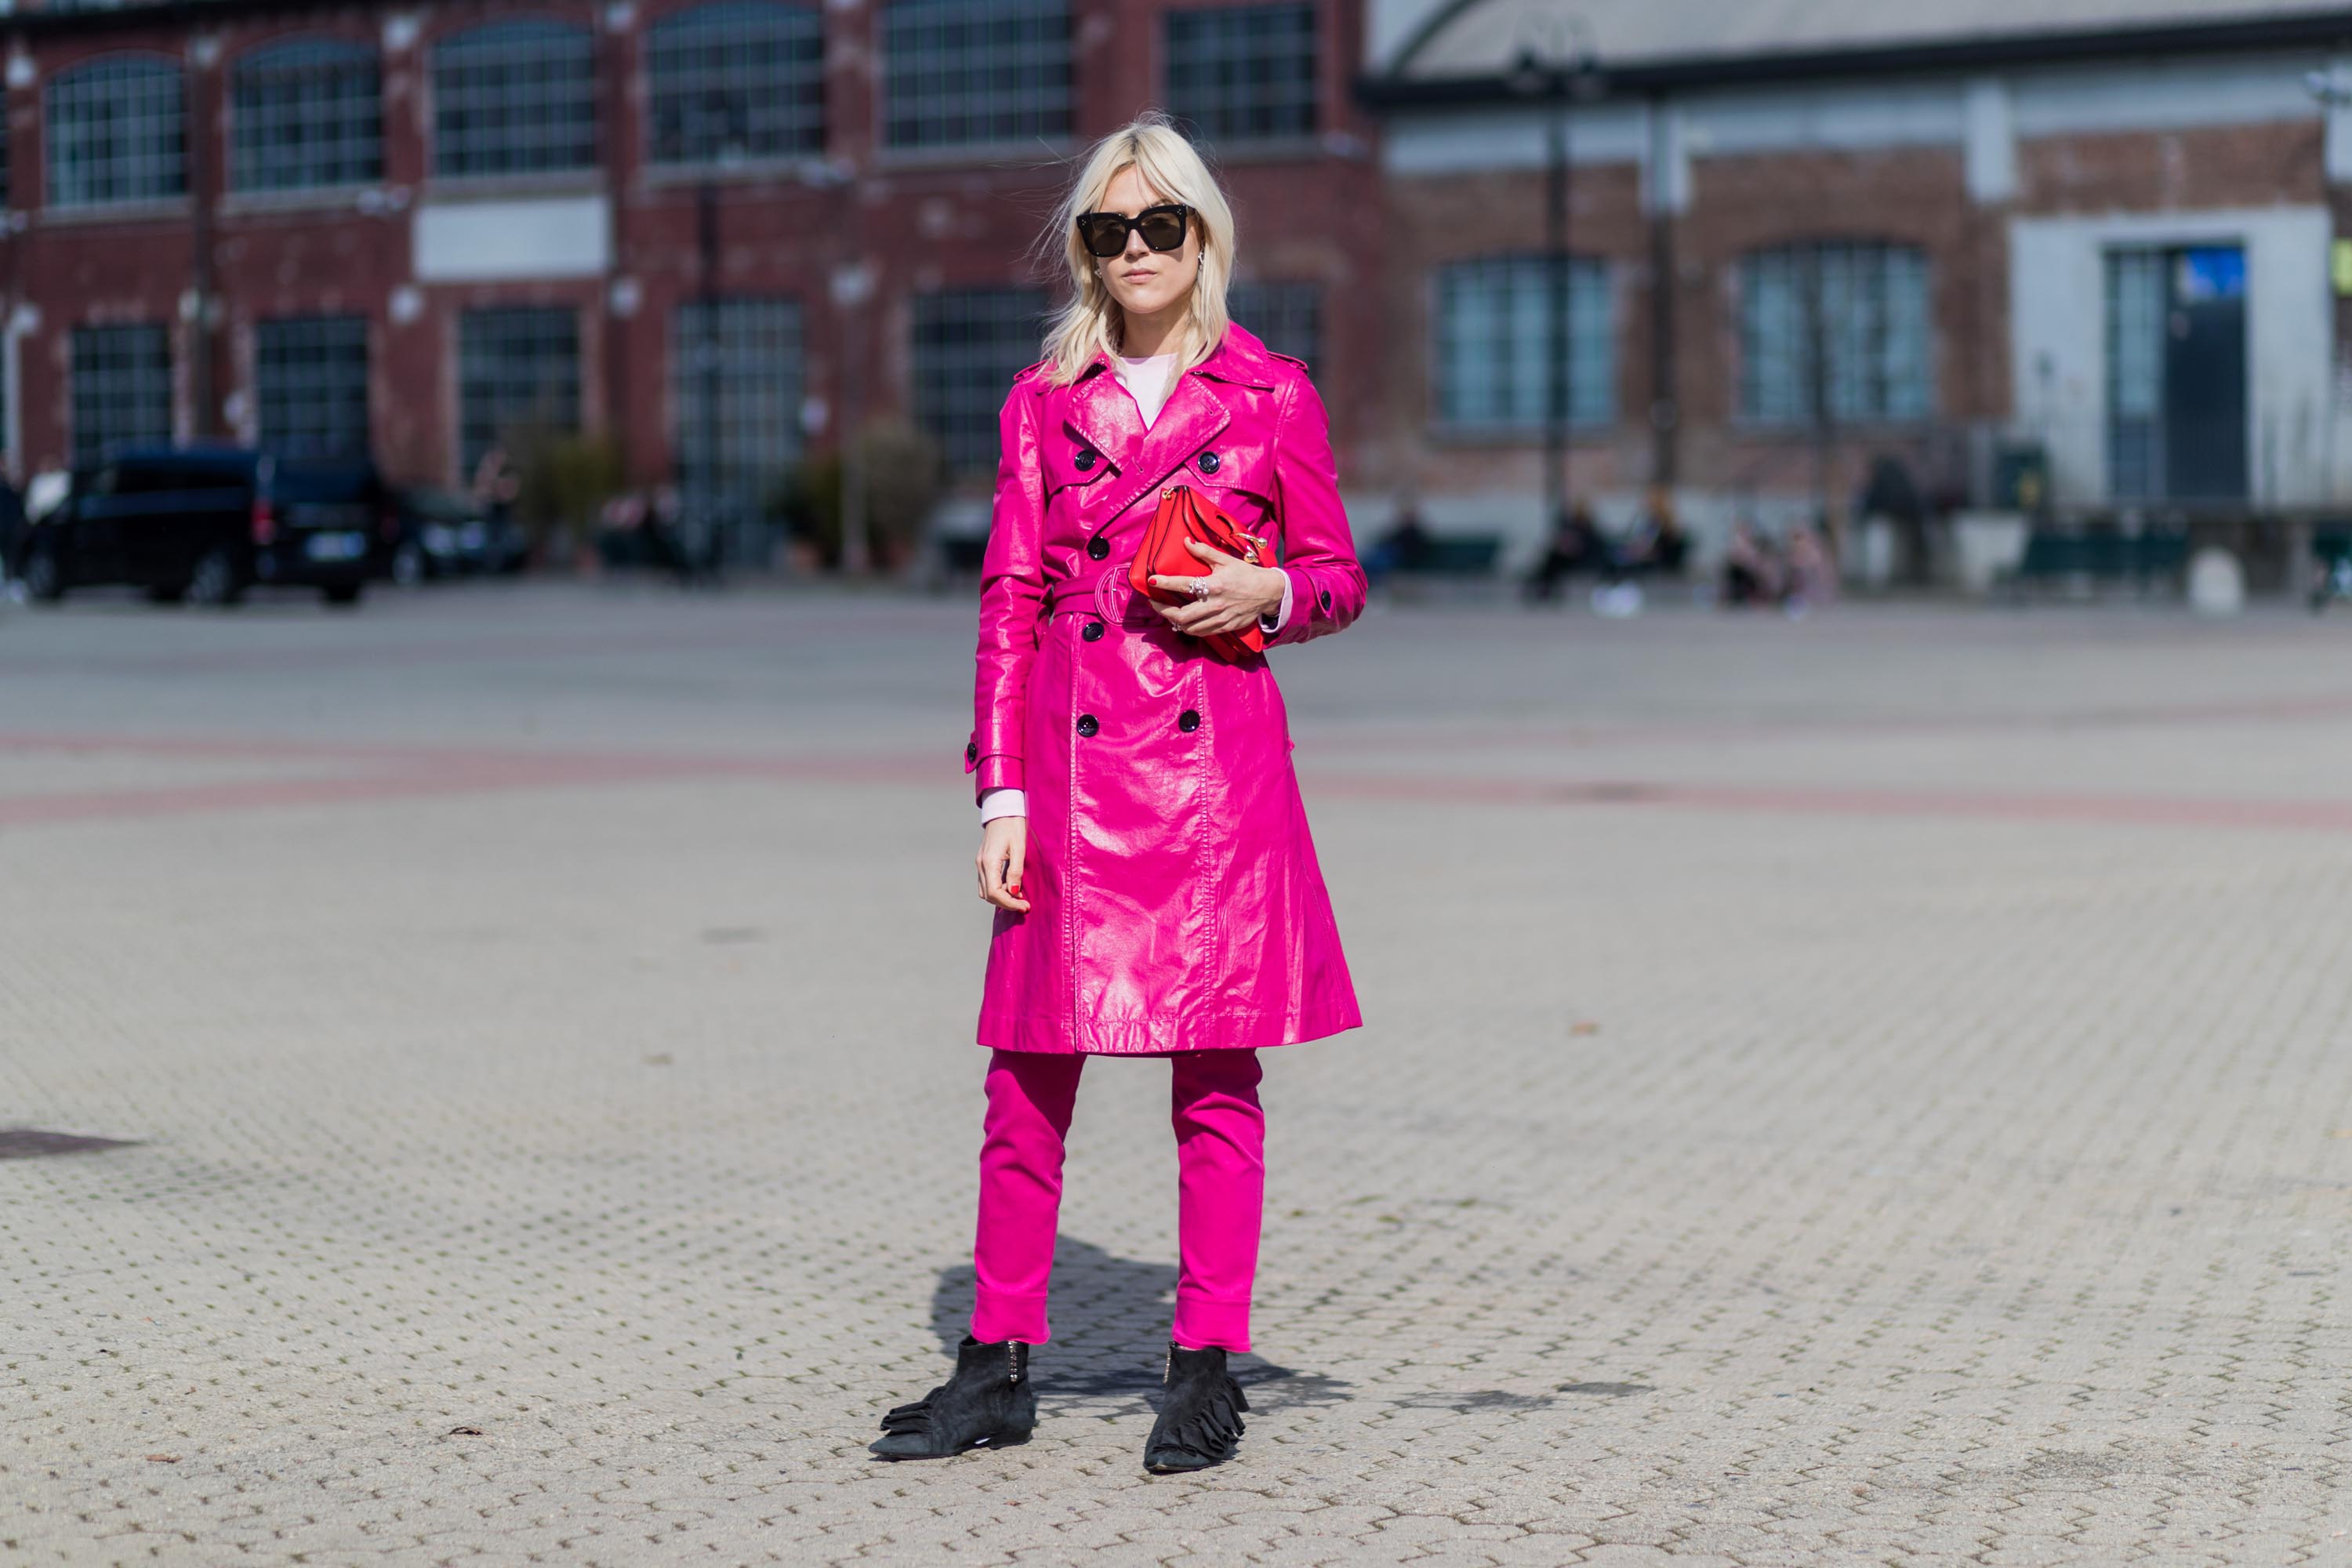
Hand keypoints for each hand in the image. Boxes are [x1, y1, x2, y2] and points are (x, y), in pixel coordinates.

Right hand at [976, 815, 1028, 912]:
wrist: (1003, 810)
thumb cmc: (1013, 826)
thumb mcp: (1019, 848)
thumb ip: (1015, 871)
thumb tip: (1014, 891)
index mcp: (989, 861)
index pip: (994, 893)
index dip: (1009, 903)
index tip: (1024, 906)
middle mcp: (981, 864)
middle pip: (988, 895)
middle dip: (1006, 903)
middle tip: (1024, 905)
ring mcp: (980, 863)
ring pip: (985, 891)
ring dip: (1001, 898)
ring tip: (1019, 898)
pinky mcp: (983, 861)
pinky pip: (987, 882)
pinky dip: (998, 890)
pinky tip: (1012, 888)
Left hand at [1149, 538, 1285, 637]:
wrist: (1268, 592)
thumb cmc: (1246, 574)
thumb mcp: (1226, 560)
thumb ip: (1204, 552)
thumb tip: (1186, 542)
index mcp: (1214, 585)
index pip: (1183, 584)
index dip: (1165, 582)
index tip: (1152, 581)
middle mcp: (1215, 604)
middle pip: (1182, 615)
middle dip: (1163, 610)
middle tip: (1154, 603)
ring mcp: (1220, 618)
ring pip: (1190, 628)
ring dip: (1174, 622)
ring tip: (1166, 613)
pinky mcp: (1225, 627)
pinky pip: (1202, 632)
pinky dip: (1189, 629)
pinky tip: (1184, 622)